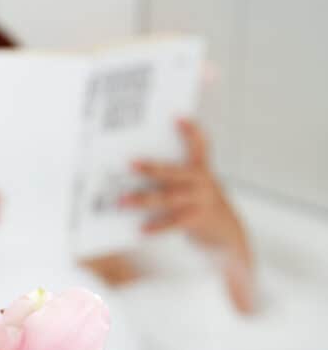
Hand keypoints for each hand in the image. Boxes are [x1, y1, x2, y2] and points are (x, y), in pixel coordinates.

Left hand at [120, 119, 254, 310]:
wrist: (227, 231)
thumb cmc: (202, 202)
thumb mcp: (196, 183)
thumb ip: (175, 175)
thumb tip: (139, 170)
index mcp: (201, 168)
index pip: (199, 145)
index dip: (191, 131)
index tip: (178, 117)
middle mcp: (201, 181)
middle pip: (173, 172)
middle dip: (151, 168)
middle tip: (130, 163)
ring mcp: (198, 200)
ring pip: (167, 197)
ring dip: (143, 199)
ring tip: (122, 200)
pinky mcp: (195, 219)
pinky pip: (172, 222)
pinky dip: (156, 226)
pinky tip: (141, 228)